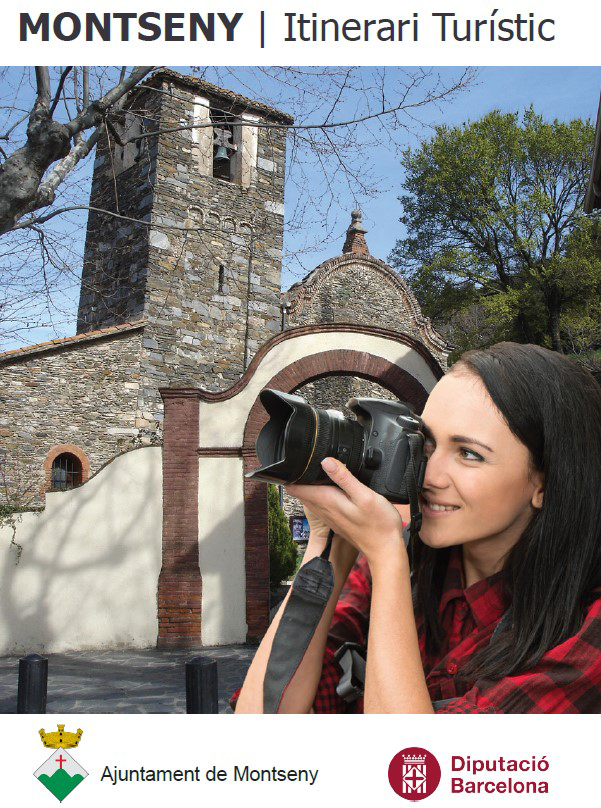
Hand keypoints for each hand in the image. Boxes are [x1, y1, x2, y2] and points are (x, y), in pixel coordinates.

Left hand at [287, 458, 407, 569]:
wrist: (385, 549)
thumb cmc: (379, 525)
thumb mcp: (364, 495)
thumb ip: (344, 478)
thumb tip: (326, 461)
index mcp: (327, 501)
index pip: (295, 488)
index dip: (291, 474)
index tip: (296, 461)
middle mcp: (324, 510)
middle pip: (300, 491)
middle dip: (300, 476)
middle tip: (307, 461)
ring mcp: (329, 516)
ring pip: (310, 497)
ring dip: (309, 484)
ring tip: (317, 470)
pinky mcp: (337, 520)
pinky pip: (320, 504)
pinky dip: (320, 492)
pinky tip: (332, 487)